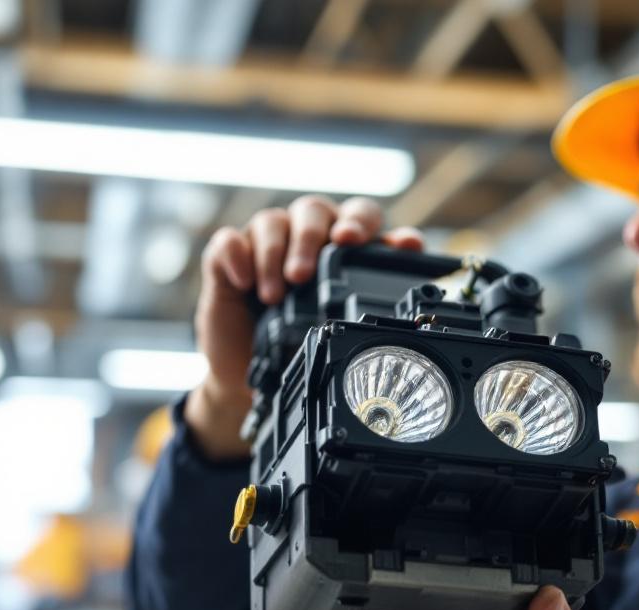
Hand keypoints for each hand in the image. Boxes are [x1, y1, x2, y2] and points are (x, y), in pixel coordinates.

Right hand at [186, 195, 424, 458]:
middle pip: (313, 210)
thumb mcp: (343, 321)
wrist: (251, 370)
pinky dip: (237, 256)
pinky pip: (229, 241)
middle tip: (303, 276)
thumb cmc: (302, 341)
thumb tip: (410, 251)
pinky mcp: (230, 257)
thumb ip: (374, 290)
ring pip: (272, 222)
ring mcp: (266, 242)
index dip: (359, 221)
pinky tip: (245, 281)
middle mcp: (306, 234)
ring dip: (273, 255)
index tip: (352, 239)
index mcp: (341, 244)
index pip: (358, 215)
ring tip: (275, 295)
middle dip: (309, 240)